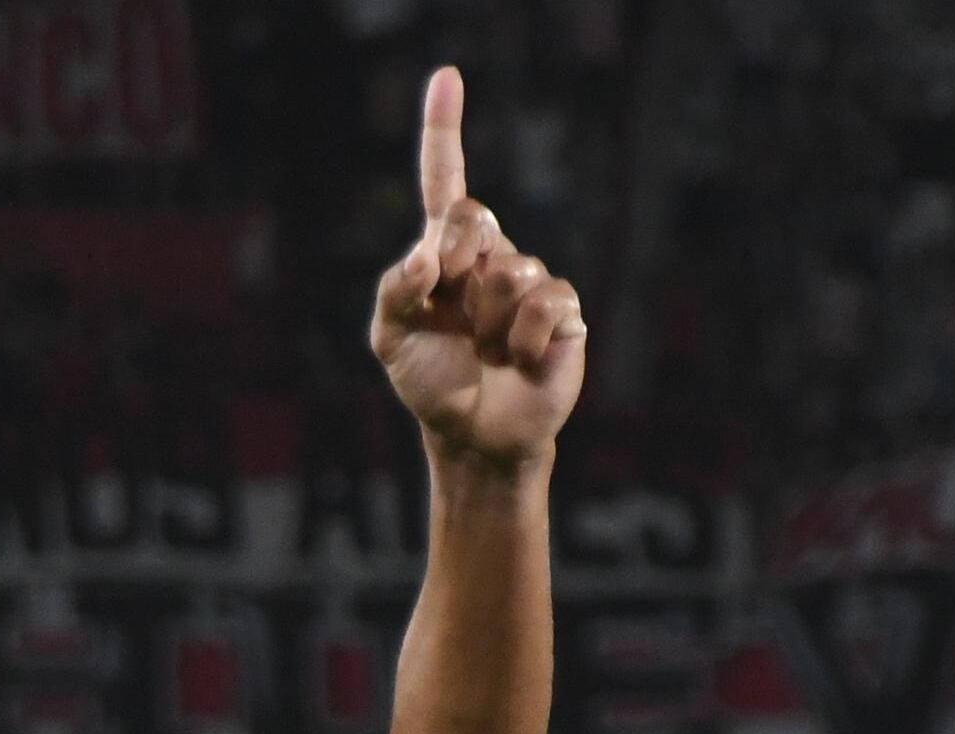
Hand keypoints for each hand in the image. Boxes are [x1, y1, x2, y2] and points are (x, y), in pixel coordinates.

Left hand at [369, 66, 587, 473]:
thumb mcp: (391, 340)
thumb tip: (425, 258)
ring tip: (489, 351)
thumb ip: (395, 293)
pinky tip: (519, 360)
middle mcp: (489, 256)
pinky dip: (522, 340)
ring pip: (507, 271)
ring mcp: (529, 281)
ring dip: (488, 322)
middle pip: (473, 217)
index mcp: (444, 254)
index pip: (446, 181)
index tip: (447, 76)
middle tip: (451, 304)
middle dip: (456, 259)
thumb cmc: (431, 384)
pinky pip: (543, 304)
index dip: (445, 129)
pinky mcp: (563, 311)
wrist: (474, 436)